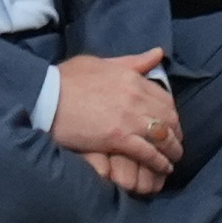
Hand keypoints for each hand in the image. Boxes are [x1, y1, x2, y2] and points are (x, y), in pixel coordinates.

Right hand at [50, 49, 180, 196]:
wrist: (45, 96)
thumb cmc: (66, 78)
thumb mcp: (101, 62)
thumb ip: (132, 62)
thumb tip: (157, 54)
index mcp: (132, 78)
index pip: (165, 98)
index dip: (172, 113)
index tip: (171, 122)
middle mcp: (136, 98)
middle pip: (169, 118)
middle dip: (176, 132)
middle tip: (175, 143)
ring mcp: (129, 119)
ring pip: (164, 136)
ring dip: (173, 150)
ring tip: (173, 159)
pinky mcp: (119, 138)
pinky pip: (148, 152)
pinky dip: (160, 162)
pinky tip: (164, 168)